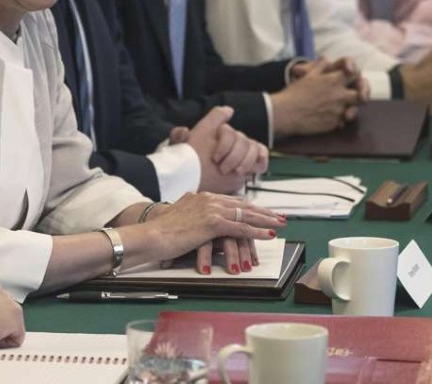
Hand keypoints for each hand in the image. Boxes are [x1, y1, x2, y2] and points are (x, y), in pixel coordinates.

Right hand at [144, 192, 284, 275]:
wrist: (150, 235)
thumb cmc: (159, 232)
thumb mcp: (178, 219)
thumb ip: (192, 217)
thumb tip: (198, 224)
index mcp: (199, 197)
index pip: (231, 200)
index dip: (249, 206)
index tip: (261, 210)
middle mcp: (207, 198)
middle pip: (242, 204)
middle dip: (263, 211)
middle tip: (279, 216)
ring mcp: (210, 209)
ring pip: (246, 213)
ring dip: (266, 219)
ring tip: (281, 223)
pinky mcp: (212, 222)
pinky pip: (241, 227)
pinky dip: (258, 231)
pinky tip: (270, 234)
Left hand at [171, 107, 266, 192]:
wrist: (198, 177)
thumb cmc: (189, 161)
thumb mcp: (179, 149)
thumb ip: (178, 138)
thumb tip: (185, 130)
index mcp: (214, 129)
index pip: (222, 122)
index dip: (222, 137)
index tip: (215, 156)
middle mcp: (230, 136)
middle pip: (240, 138)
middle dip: (233, 154)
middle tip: (222, 168)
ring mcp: (242, 147)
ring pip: (253, 146)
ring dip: (246, 160)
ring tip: (236, 171)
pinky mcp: (250, 159)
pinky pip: (261, 153)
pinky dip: (261, 160)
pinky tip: (255, 169)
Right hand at [270, 57, 361, 134]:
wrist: (286, 113)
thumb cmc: (294, 93)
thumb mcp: (307, 76)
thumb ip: (320, 67)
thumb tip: (325, 59)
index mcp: (333, 80)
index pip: (355, 73)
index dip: (356, 75)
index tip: (352, 77)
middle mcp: (339, 95)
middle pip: (362, 95)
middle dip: (361, 95)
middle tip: (357, 97)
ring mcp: (338, 110)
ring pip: (353, 110)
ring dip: (349, 109)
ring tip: (342, 110)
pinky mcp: (334, 123)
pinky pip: (342, 122)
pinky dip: (338, 120)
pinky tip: (329, 118)